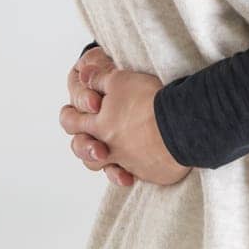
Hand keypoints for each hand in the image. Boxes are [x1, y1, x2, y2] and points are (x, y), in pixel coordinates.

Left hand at [59, 58, 189, 186]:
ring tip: (114, 156)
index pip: (71, 123)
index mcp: (99, 126)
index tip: (69, 114)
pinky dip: (138, 169)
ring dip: (108, 164)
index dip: (68, 116)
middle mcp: (110, 148)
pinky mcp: (150, 172)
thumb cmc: (148, 101)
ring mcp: (130, 163)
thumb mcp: (120, 81)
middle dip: (85, 146)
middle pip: (86, 153)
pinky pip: (139, 174)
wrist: (180, 123)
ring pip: (110, 168)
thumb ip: (98, 79)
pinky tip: (143, 163)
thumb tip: (83, 74)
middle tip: (91, 141)